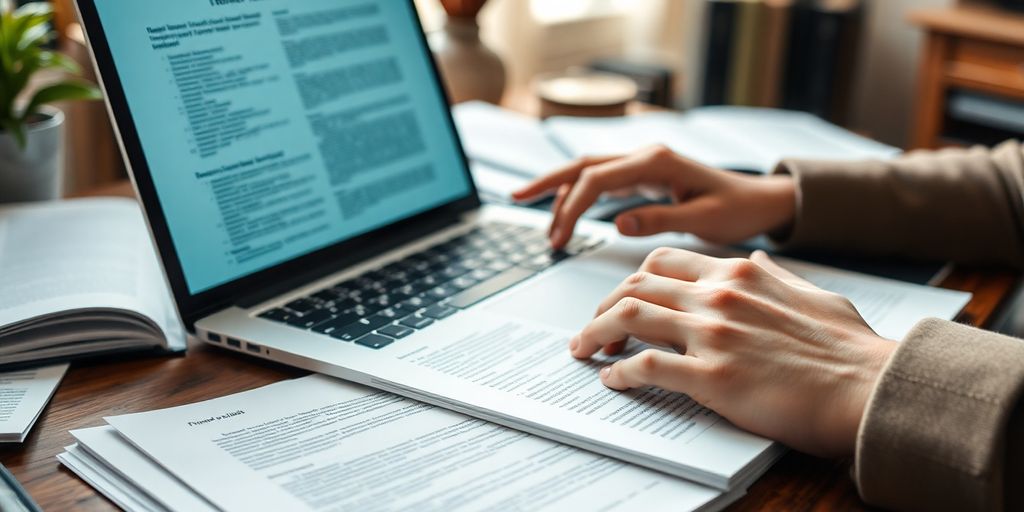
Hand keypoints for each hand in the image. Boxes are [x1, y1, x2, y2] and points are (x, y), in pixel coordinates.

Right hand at [512, 146, 796, 248]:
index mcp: (657, 163)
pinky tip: (566, 210)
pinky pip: (603, 180)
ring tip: (540, 218)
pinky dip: (580, 193)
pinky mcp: (645, 176)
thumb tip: (618, 222)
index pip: (596, 180)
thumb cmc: (739, 210)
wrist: (761, 201)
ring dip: (561, 190)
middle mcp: (646, 156)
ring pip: (589, 170)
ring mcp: (644, 164)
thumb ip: (661, 219)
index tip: (558, 237)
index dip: (571, 207)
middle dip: (548, 183)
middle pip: (583, 165)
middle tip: (517, 199)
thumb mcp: (704, 220)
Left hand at [569, 249, 896, 455]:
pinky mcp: (712, 376)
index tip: (622, 299)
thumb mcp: (811, 293)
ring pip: (629, 317)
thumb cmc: (849, 349)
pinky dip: (620, 372)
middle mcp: (719, 295)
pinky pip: (645, 367)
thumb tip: (762, 264)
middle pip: (636, 285)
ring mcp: (713, 333)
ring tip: (584, 351)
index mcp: (740, 272)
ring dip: (596, 333)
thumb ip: (776, 277)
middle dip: (604, 306)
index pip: (664, 261)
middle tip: (592, 328)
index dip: (634, 281)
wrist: (872, 387)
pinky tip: (614, 381)